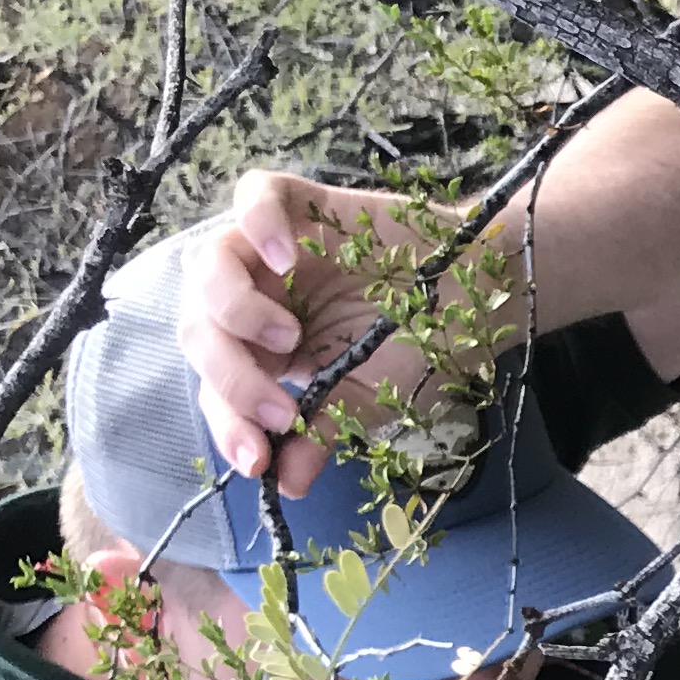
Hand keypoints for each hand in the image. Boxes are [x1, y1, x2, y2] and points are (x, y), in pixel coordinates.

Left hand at [179, 169, 430, 497]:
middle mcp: (254, 295)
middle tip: (282, 411)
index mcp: (263, 349)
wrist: (481, 294)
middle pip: (198, 328)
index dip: (229, 423)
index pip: (217, 384)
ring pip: (208, 265)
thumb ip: (321, 432)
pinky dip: (257, 223)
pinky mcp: (301, 202)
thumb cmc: (424, 345)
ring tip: (289, 336)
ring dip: (234, 311)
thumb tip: (288, 485)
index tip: (258, 463)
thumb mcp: (369, 398)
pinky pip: (255, 195)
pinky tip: (288, 257)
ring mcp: (271, 247)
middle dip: (233, 379)